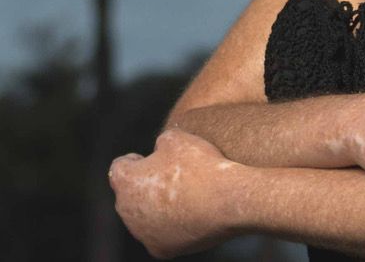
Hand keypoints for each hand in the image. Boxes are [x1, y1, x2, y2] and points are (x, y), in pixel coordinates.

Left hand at [109, 129, 244, 258]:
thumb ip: (160, 141)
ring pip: (144, 217)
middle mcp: (127, 212)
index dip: (135, 159)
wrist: (224, 201)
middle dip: (146, 185)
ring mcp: (143, 234)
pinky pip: (161, 234)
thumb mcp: (177, 137)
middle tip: (173, 174)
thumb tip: (160, 148)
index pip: (119, 167)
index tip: (151, 157)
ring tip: (186, 193)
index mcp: (127, 183)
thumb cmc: (199, 167)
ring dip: (157, 206)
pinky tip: (191, 211)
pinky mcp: (160, 249)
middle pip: (130, 195)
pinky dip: (171, 225)